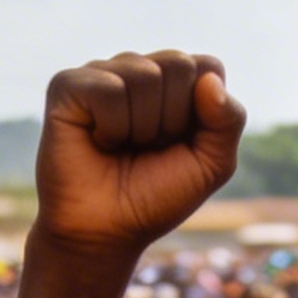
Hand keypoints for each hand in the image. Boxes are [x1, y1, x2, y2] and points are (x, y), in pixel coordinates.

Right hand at [35, 51, 244, 267]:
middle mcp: (138, 70)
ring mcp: (103, 73)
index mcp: (174, 83)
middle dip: (172, 120)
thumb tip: (210, 79)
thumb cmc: (155, 199)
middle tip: (147, 148)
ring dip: (141, 128)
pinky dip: (111, 127)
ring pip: (145, 75)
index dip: (202, 114)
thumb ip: (229, 121)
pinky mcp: (69, 84)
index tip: (179, 144)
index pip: (207, 66)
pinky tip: (98, 141)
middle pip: (179, 64)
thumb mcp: (210, 166)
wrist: (106, 232)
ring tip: (121, 147)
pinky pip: (109, 89)